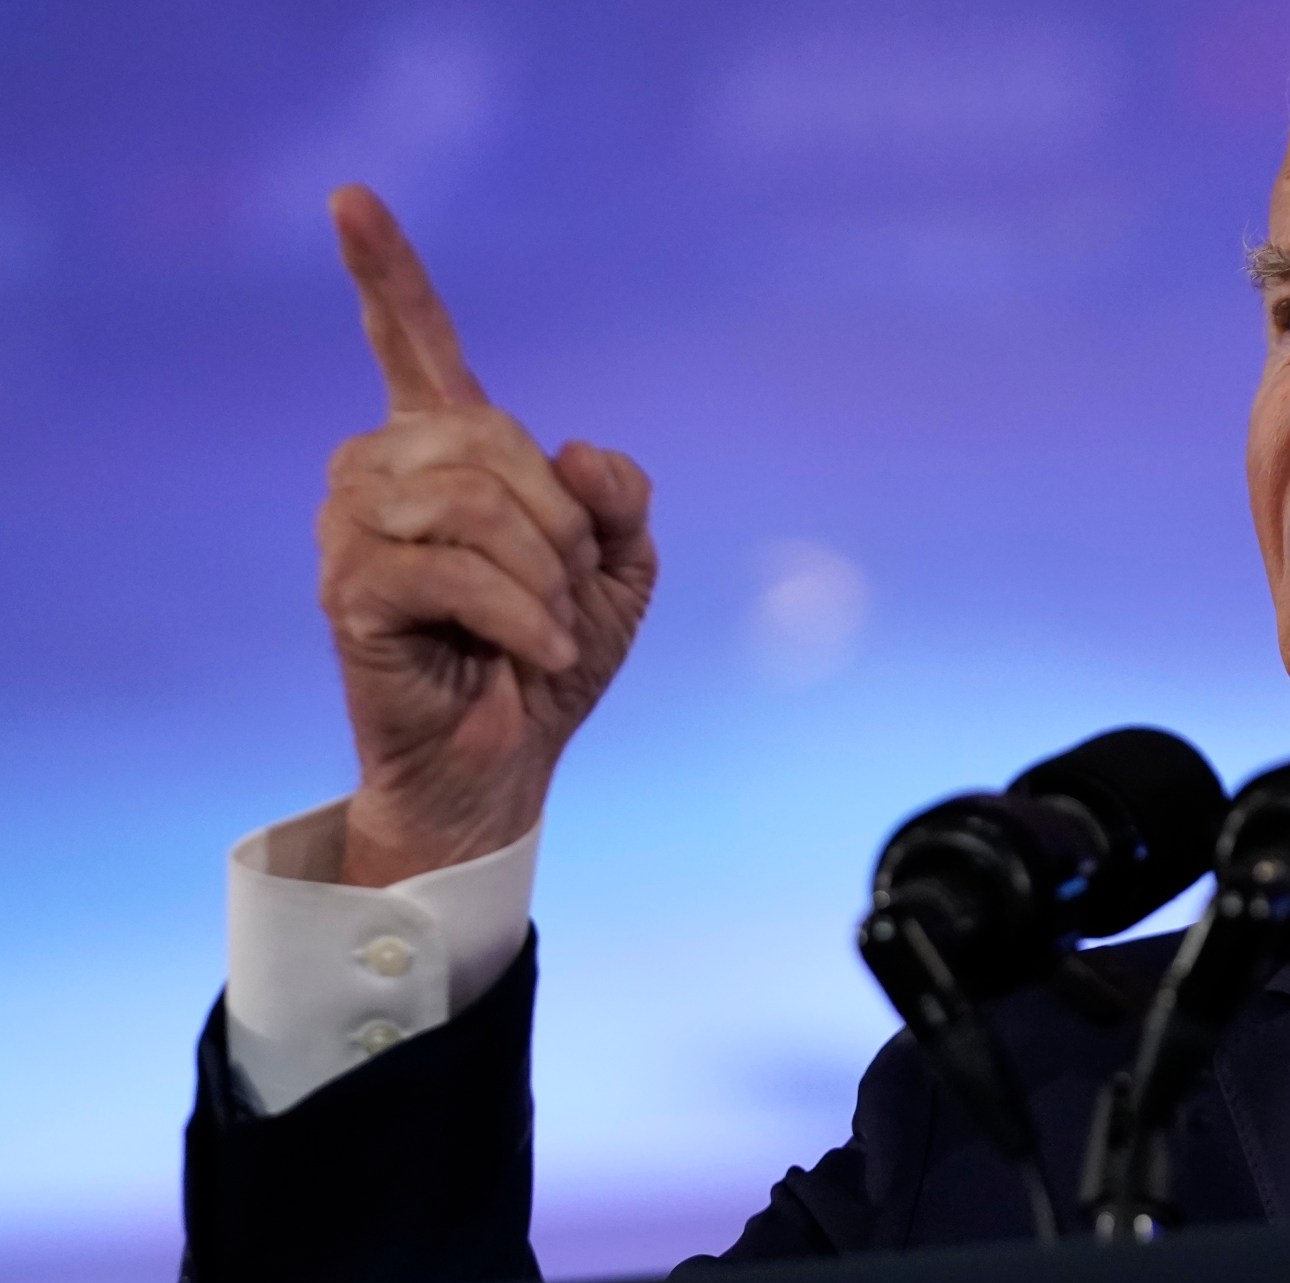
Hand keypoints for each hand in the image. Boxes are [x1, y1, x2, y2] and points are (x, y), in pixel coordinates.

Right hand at [316, 185, 657, 886]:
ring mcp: (353, 525)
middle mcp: (381, 469)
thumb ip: (617, 495)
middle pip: (493, 438)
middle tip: (569, 594)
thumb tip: (576, 450)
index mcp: (446, 449)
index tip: (349, 196)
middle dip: (562, 523)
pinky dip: (525, 614)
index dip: (385, 271)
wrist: (510, 760)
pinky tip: (539, 651)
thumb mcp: (620, 566)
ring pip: (475, 501)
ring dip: (545, 574)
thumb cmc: (554, 655)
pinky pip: (457, 570)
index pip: (413, 341)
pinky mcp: (349, 589)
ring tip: (551, 628)